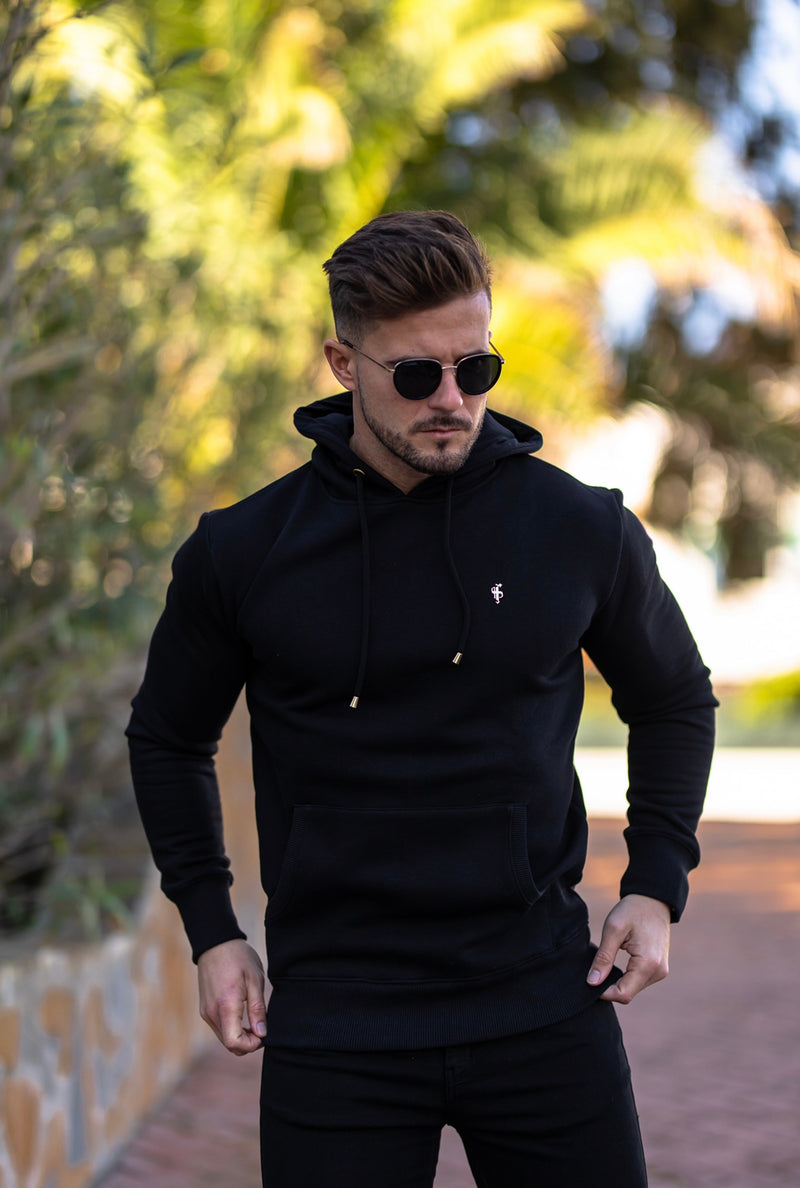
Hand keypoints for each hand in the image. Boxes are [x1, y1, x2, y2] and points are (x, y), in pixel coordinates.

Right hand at [197, 939, 267, 1054]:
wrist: (215, 943)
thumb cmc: (238, 957)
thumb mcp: (254, 979)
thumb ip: (258, 1009)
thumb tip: (262, 1033)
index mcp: (226, 1006)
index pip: (234, 1043)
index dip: (251, 1045)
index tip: (263, 1034)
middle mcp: (212, 1013)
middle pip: (229, 1045)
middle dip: (248, 1043)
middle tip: (262, 1027)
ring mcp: (206, 1012)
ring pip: (224, 1038)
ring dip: (240, 1036)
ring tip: (254, 1019)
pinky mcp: (205, 1009)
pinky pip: (219, 1028)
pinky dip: (232, 1028)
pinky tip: (243, 1014)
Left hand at [587, 894, 670, 1004]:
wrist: (653, 898)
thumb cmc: (632, 910)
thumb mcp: (613, 929)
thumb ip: (603, 958)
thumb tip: (592, 982)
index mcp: (648, 964)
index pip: (623, 994)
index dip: (604, 992)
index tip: (589, 980)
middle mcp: (658, 972)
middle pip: (628, 993)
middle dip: (609, 987)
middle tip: (595, 970)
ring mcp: (661, 971)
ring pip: (633, 989)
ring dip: (618, 982)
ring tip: (606, 964)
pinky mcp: (659, 968)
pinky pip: (639, 981)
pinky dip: (627, 977)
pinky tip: (617, 964)